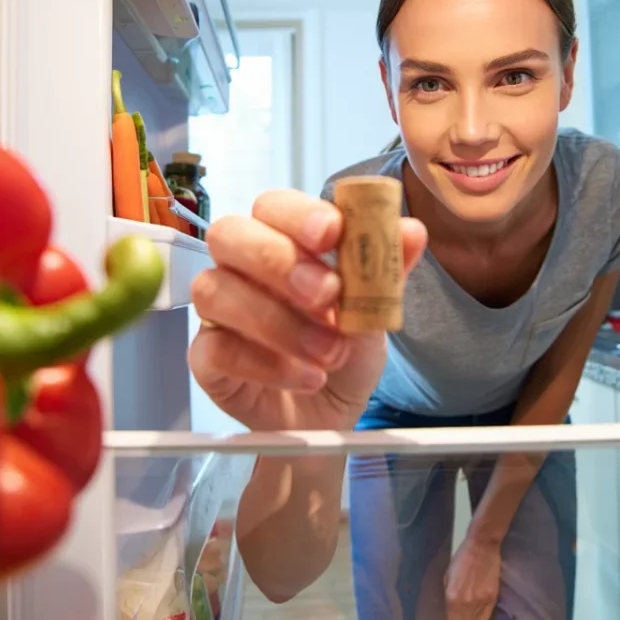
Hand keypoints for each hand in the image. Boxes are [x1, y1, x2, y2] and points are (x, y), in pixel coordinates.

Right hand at [188, 188, 426, 430]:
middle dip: (279, 261)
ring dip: (279, 322)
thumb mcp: (376, 311)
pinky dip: (267, 365)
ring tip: (330, 353)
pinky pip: (215, 348)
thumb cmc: (344, 348)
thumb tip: (412, 231)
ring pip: (217, 291)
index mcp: (281, 238)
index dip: (298, 214)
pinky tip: (308, 378)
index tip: (332, 233)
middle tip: (328, 296)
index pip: (273, 205)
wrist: (331, 413)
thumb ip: (387, 271)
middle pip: (228, 235)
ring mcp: (217, 311)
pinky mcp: (206, 358)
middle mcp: (239, 266)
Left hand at [444, 533, 501, 619]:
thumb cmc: (461, 559)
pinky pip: (486, 619)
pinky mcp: (493, 599)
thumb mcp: (447, 577)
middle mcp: (467, 604)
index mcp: (452, 597)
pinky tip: (478, 616)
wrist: (482, 547)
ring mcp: (482, 603)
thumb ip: (448, 596)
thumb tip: (450, 612)